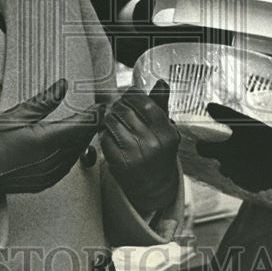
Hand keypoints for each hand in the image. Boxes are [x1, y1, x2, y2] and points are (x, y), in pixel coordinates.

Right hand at [0, 78, 102, 196]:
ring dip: (82, 141)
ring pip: (76, 154)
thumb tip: (63, 85)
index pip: (81, 126)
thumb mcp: (19, 113)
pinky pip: (67, 166)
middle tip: (96, 113)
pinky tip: (70, 146)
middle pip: (81, 140)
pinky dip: (72, 154)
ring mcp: (50, 173)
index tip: (100, 107)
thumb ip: (45, 100)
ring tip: (85, 127)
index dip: (94, 116)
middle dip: (90, 126)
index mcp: (47, 140)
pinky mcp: (46, 182)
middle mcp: (52, 159)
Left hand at [101, 80, 180, 213]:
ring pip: (112, 122)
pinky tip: (111, 134)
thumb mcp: (166, 131)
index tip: (130, 94)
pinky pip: (105, 138)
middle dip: (119, 105)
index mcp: (166, 134)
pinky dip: (105, 133)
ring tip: (114, 118)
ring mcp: (135, 155)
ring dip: (110, 117)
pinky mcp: (119, 163)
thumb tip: (161, 82)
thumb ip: (161, 105)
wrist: (155, 188)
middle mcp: (152, 145)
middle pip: (126, 111)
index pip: (146, 104)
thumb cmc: (160, 154)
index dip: (134, 95)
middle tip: (119, 106)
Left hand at [195, 104, 271, 192]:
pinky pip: (245, 180)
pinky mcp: (251, 186)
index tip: (206, 141)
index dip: (203, 145)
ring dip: (236, 165)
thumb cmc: (264, 138)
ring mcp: (240, 179)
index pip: (203, 149)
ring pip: (232, 172)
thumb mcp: (243, 123)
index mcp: (223, 152)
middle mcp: (228, 168)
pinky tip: (259, 165)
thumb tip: (209, 106)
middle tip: (238, 146)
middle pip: (220, 162)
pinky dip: (248, 174)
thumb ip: (224, 115)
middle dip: (225, 155)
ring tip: (250, 155)